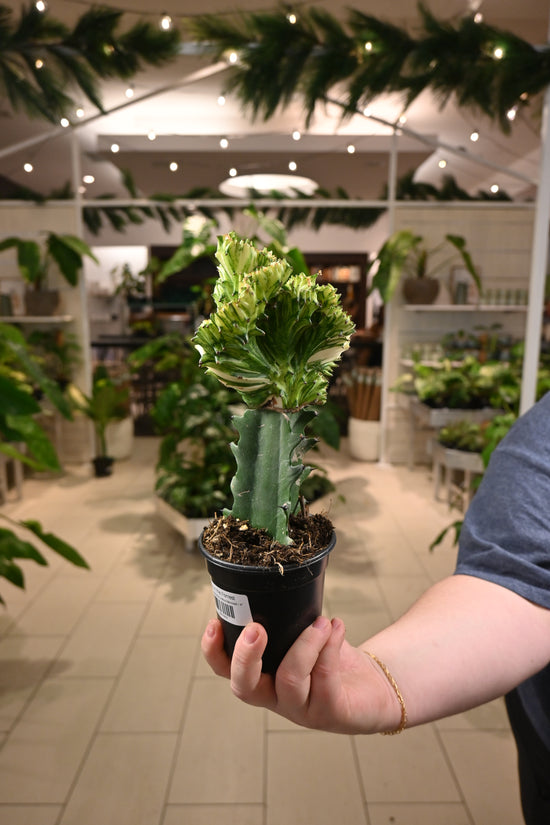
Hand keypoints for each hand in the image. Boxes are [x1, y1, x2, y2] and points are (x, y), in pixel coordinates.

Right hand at [201, 615, 400, 733]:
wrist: (373, 687)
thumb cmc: (332, 657)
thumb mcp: (303, 634)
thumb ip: (289, 618)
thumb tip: (278, 579)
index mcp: (262, 677)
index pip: (226, 671)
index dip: (214, 652)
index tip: (214, 623)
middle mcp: (275, 697)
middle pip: (244, 687)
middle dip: (246, 655)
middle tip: (256, 628)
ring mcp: (301, 709)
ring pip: (289, 680)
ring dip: (305, 643)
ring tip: (322, 621)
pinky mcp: (330, 713)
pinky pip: (324, 678)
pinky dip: (330, 646)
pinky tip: (337, 626)